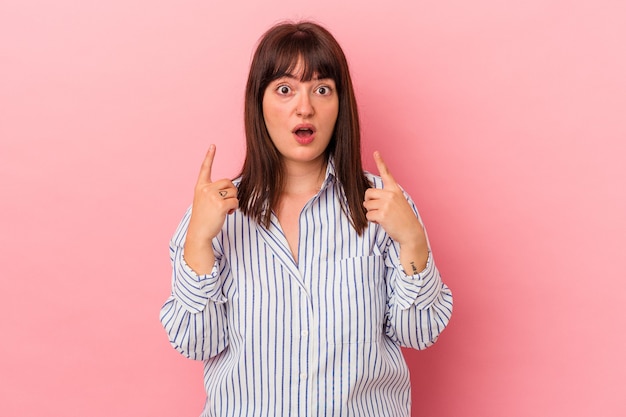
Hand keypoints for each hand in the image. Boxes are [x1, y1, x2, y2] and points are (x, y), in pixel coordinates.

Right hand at [184, 145, 237, 272]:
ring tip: (224, 210)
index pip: (205, 169)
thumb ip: (213, 193)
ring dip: (233, 201)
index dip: (209, 156)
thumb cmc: (203, 219)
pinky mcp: (220, 204)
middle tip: (224, 205)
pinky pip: (235, 202)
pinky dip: (234, 208)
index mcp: (200, 187)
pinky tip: (227, 214)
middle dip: (231, 193)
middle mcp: (205, 189)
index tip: (213, 145)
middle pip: (228, 182)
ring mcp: (212, 196)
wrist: (198, 233)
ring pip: (234, 192)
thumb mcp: (204, 202)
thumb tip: (231, 189)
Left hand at [364, 151, 428, 271]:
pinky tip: (383, 222)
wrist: (411, 233)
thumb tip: (368, 198)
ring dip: (371, 212)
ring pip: (366, 205)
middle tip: (379, 210)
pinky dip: (372, 220)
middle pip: (368, 193)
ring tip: (384, 216)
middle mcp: (391, 194)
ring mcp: (387, 203)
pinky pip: (368, 215)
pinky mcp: (383, 213)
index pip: (386, 173)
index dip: (380, 162)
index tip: (375, 152)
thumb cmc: (403, 219)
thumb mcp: (398, 203)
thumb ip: (386, 197)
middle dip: (369, 202)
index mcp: (395, 190)